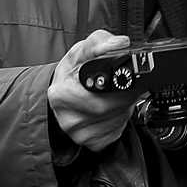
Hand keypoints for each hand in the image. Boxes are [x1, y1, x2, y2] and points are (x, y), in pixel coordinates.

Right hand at [47, 30, 135, 151]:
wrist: (62, 92)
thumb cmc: (72, 72)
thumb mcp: (81, 50)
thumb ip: (100, 42)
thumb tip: (120, 44)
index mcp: (61, 95)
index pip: (102, 94)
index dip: (118, 86)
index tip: (121, 78)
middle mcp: (69, 119)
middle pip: (113, 108)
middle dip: (125, 94)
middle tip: (120, 86)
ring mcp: (80, 135)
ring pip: (119, 119)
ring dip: (124, 106)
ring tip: (112, 95)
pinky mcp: (93, 144)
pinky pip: (117, 130)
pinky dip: (120, 119)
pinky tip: (111, 110)